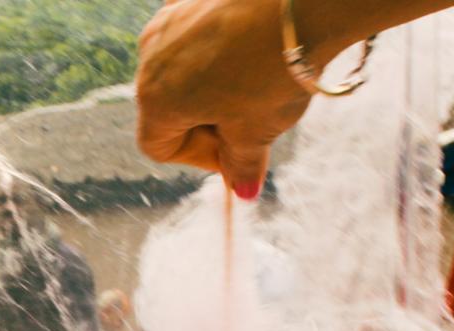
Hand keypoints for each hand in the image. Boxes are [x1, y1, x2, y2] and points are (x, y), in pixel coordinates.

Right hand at [135, 0, 311, 198]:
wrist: (304, 0)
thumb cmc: (274, 70)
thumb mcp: (258, 130)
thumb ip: (242, 164)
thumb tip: (243, 190)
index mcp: (156, 101)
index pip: (158, 146)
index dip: (198, 158)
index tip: (235, 152)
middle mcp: (149, 61)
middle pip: (167, 108)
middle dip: (205, 121)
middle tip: (252, 121)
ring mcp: (168, 23)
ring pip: (181, 71)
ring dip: (212, 86)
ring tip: (257, 82)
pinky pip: (195, 36)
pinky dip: (217, 50)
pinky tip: (251, 48)